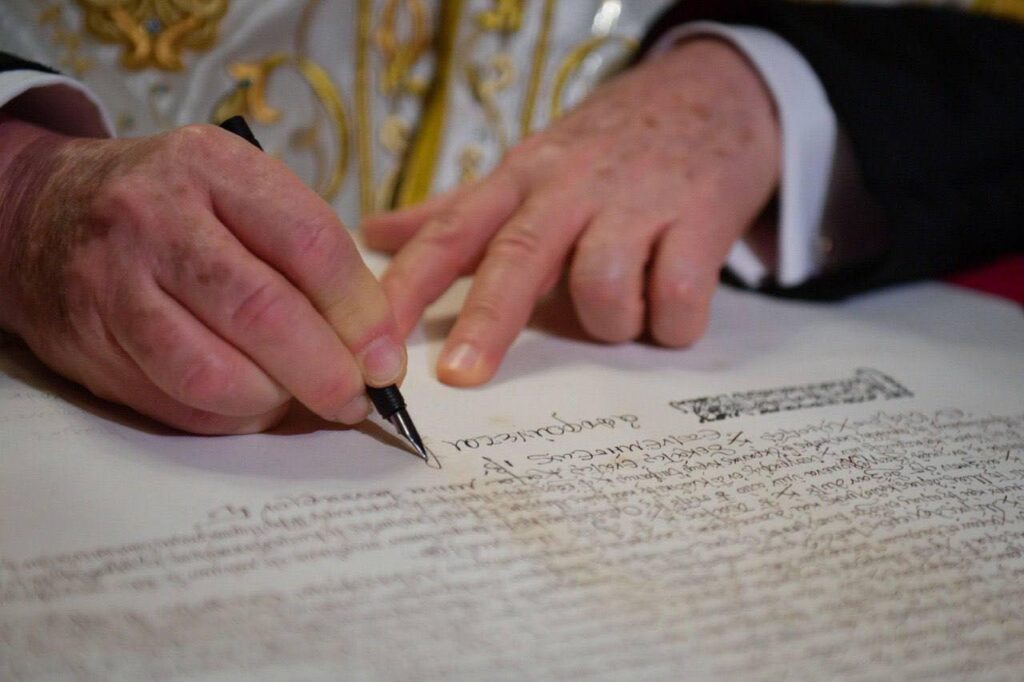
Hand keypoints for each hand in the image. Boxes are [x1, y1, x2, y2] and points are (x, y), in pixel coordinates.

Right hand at [0, 118, 403, 433]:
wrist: (42, 209)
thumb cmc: (170, 205)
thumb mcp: (237, 190)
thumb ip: (307, 254)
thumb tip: (375, 347)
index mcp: (213, 166)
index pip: (310, 244)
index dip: (361, 314)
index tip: (386, 359)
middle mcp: (156, 218)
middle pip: (263, 313)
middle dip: (327, 372)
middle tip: (355, 397)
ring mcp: (113, 282)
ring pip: (215, 373)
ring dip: (275, 401)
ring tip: (295, 396)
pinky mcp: (88, 342)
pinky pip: (177, 404)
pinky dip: (229, 417)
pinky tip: (247, 401)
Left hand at [363, 39, 779, 385]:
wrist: (715, 93)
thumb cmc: (610, 147)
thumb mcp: (529, 167)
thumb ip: (455, 209)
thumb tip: (376, 232)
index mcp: (521, 179)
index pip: (450, 232)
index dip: (406, 286)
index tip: (373, 340)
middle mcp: (571, 187)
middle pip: (518, 256)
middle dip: (487, 321)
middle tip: (460, 375)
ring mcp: (637, 201)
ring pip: (602, 288)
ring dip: (610, 322)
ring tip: (626, 307)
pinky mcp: (701, 218)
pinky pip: (676, 298)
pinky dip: (672, 322)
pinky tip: (672, 306)